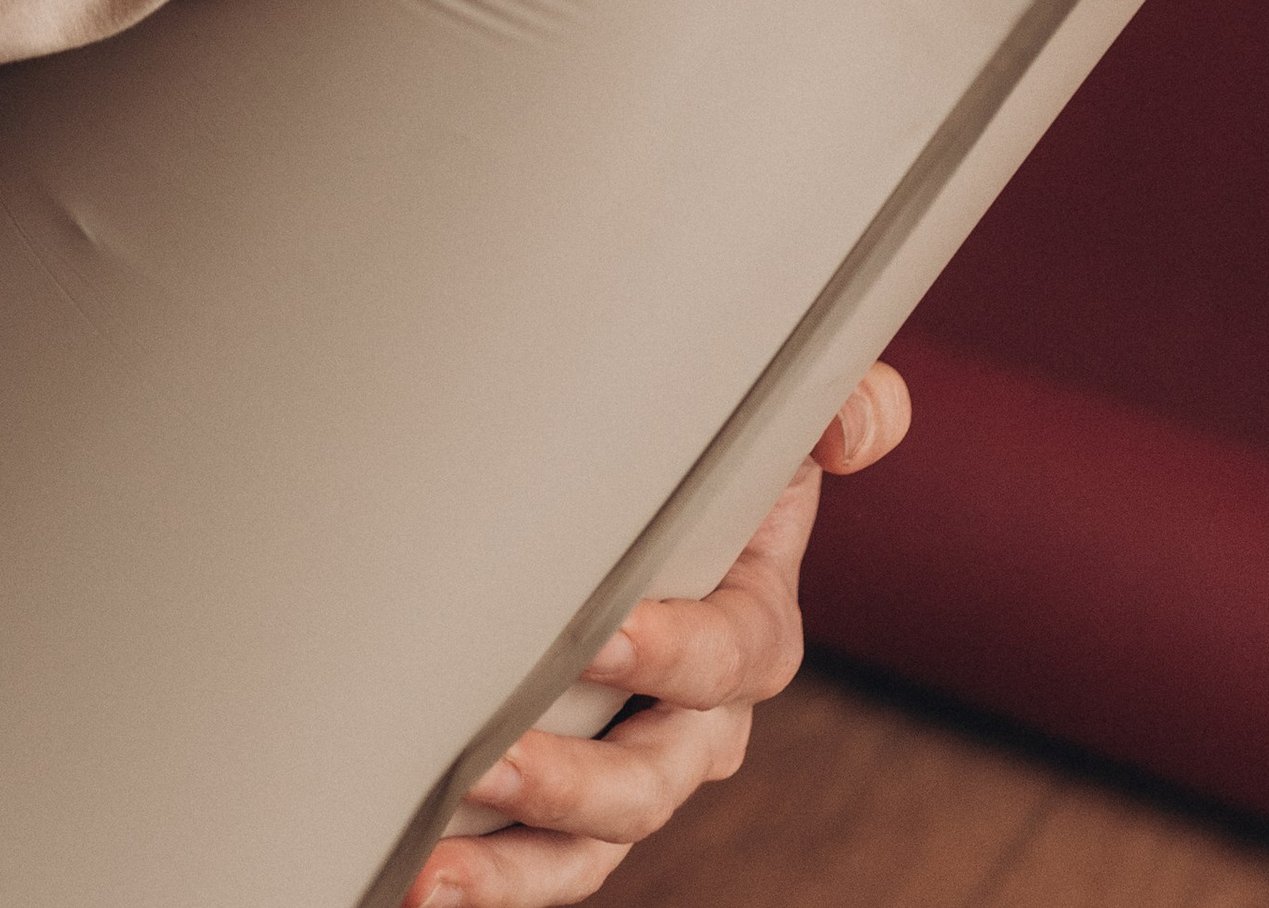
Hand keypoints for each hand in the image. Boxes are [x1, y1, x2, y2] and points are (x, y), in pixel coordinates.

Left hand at [402, 366, 913, 905]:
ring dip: (513, 862)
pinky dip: (487, 880)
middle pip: (654, 778)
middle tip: (492, 758)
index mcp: (753, 627)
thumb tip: (851, 433)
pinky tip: (416, 877)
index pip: (730, 656)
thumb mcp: (786, 418)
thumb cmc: (711, 455)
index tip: (600, 636)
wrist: (652, 488)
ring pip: (594, 843)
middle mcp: (700, 719)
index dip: (673, 653)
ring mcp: (635, 765)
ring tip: (432, 864)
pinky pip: (543, 860)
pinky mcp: (572, 798)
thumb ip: (851, 407)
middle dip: (572, 778)